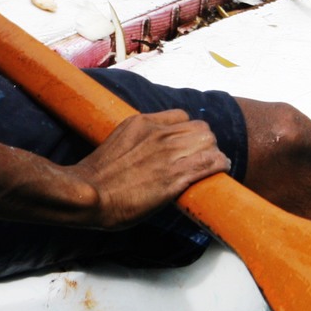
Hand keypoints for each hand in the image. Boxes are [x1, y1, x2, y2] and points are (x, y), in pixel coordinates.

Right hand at [70, 110, 230, 229]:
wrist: (89, 194)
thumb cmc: (96, 177)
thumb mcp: (116, 144)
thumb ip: (135, 142)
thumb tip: (146, 152)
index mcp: (142, 123)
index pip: (181, 116)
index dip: (188, 131)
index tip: (188, 144)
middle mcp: (158, 134)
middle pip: (199, 127)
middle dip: (204, 141)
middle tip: (203, 156)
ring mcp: (168, 154)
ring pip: (208, 141)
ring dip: (213, 152)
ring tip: (215, 163)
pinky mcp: (175, 176)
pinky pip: (210, 162)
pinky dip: (219, 164)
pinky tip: (221, 168)